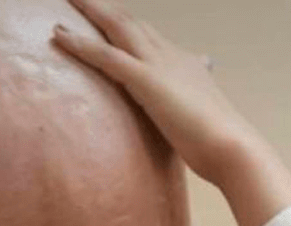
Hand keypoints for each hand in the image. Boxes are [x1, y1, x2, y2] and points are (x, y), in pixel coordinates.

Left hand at [52, 0, 261, 188]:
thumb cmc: (219, 140)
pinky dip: (81, 44)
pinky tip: (59, 35)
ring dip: (91, 10)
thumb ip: (193, 104)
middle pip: (131, 22)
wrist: (231, 146)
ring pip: (117, 27)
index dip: (128, 25)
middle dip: (106, 9)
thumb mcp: (204, 116)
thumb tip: (196, 103)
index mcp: (186, 63)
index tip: (111, 17)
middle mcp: (172, 56)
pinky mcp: (146, 80)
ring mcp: (158, 65)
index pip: (150, 36)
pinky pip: (106, 56)